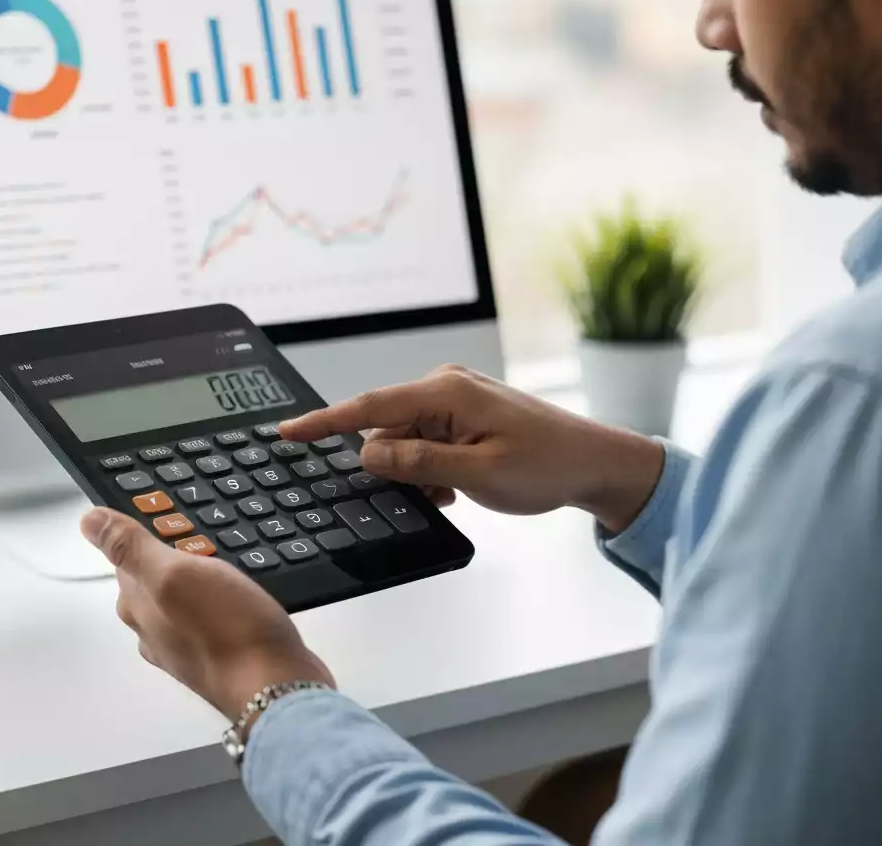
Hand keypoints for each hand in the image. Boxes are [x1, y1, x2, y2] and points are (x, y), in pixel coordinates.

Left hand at [81, 508, 333, 722]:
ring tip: (224, 557)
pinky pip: (209, 613)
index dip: (146, 530)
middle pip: (154, 578)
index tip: (169, 512)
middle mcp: (156, 629)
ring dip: (199, 573)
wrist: (274, 683)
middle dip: (174, 551)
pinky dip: (219, 596)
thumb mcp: (175, 575)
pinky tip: (238, 593)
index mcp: (139, 607)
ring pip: (183, 596)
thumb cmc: (226, 632)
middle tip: (202, 532)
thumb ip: (132, 549)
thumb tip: (89, 521)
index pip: (126, 557)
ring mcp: (186, 643)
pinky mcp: (218, 651)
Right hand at [280, 365, 663, 532]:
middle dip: (397, 467)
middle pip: (388, 430)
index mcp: (446, 392)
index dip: (325, 422)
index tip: (286, 432)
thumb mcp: (478, 472)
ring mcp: (456, 399)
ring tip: (458, 491)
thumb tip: (368, 452)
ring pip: (407, 440)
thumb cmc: (546, 465)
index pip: (370, 407)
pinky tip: (461, 484)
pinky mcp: (465, 413)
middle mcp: (446, 387)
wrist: (594, 462)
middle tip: (436, 494)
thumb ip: (418, 462)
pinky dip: (434, 467)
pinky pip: (428, 441)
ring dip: (420, 471)